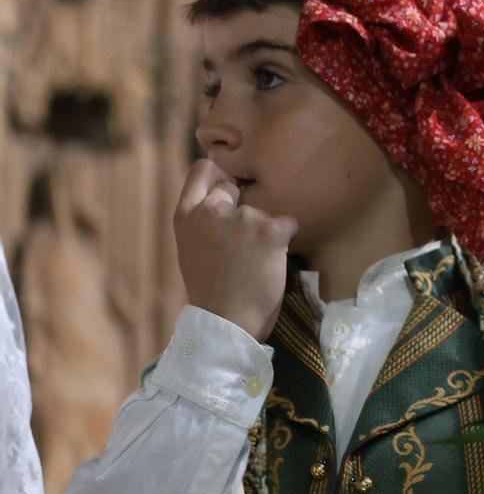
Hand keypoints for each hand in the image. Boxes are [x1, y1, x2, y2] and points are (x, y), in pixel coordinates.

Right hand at [174, 158, 295, 340]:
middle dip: (243, 208)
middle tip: (243, 239)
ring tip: (255, 260)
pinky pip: (287, 223)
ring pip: (262, 211)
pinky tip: (273, 260)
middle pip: (234, 187)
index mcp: (186, 216)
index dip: (218, 176)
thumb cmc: (212, 290)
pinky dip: (285, 239)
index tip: (227, 189)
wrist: (226, 323)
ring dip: (265, 229)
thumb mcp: (194, 248)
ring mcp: (242, 219)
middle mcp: (211, 211)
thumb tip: (227, 193)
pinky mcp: (269, 231)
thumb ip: (205, 221)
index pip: (202, 170)